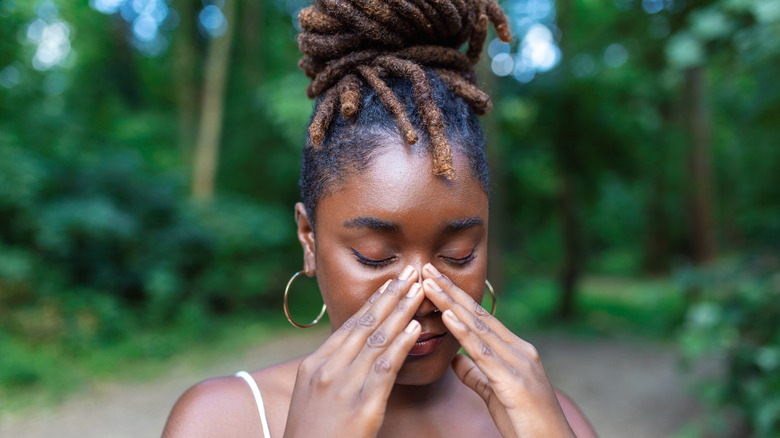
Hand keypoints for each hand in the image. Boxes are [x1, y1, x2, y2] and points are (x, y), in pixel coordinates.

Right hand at [283, 266, 424, 437]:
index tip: (389, 283)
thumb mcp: (311, 398)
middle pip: (364, 324)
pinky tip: (415, 328)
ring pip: (377, 339)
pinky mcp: (361, 405)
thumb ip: (331, 372)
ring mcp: (343, 386)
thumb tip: (352, 354)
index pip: (349, 325)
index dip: (373, 302)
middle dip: (390, 296)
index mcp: (314, 365)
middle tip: (409, 273)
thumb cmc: (311, 436)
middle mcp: (327, 369)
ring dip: (401, 311)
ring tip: (418, 290)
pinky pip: (385, 367)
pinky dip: (402, 344)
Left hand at [421, 263, 574, 437]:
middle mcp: (520, 351)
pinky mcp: (514, 382)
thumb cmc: (526, 425)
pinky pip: (483, 353)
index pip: (481, 318)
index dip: (456, 298)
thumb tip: (455, 357)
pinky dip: (463, 332)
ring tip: (429, 282)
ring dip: (450, 302)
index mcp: (517, 352)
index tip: (435, 280)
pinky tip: (447, 315)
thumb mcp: (496, 394)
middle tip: (427, 267)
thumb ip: (477, 374)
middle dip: (451, 290)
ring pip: (478, 327)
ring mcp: (519, 364)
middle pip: (479, 314)